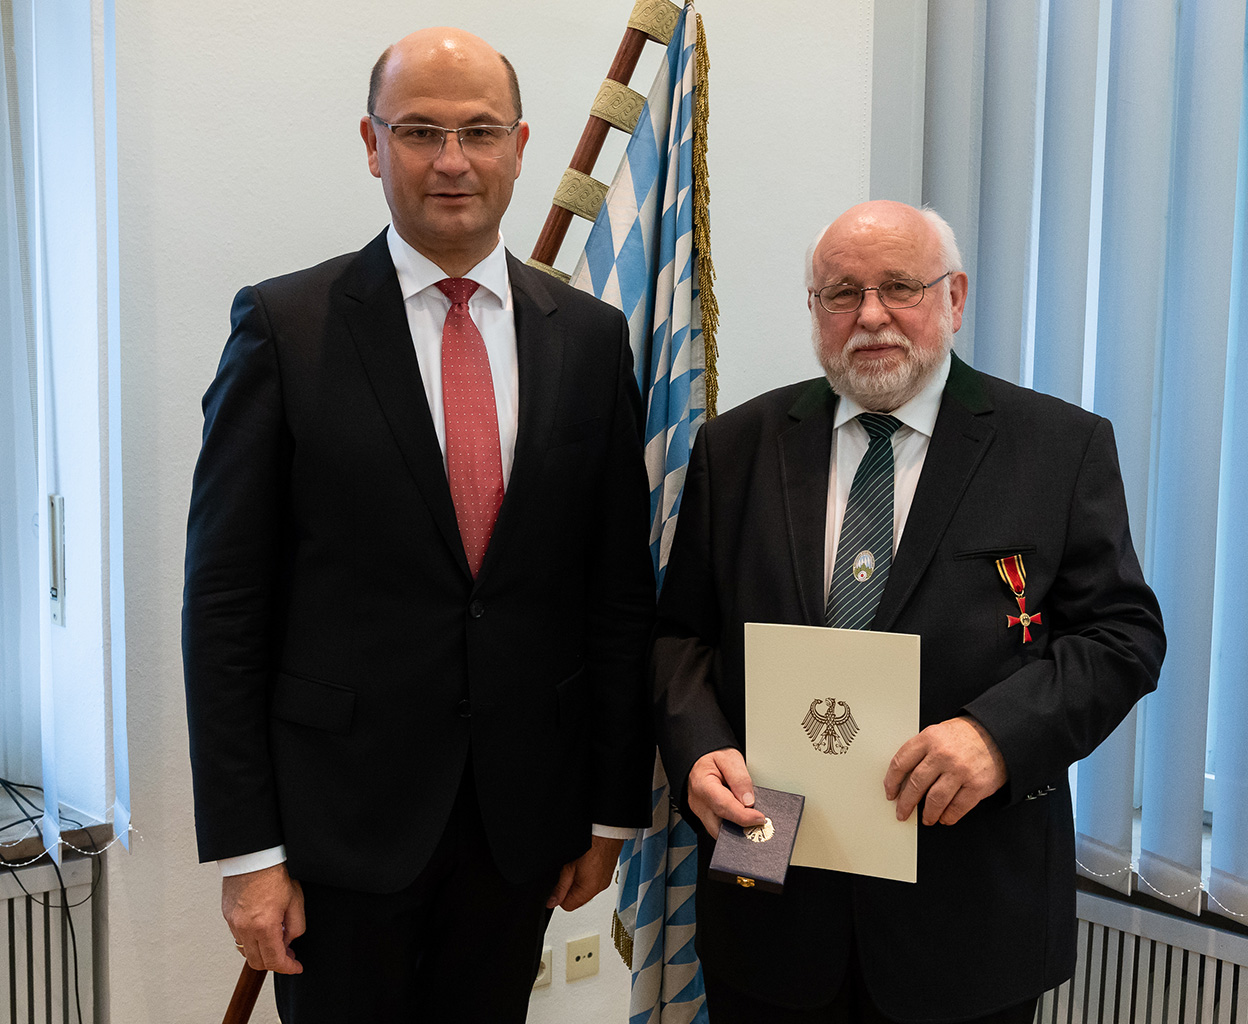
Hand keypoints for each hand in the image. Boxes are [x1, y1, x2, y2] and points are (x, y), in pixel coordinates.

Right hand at [222, 862, 305, 973]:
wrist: (254, 855)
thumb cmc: (275, 872)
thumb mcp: (296, 900)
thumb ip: (295, 926)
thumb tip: (289, 941)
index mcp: (264, 926)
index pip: (274, 960)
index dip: (288, 967)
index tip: (296, 966)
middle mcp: (244, 928)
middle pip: (257, 961)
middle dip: (275, 963)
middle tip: (289, 954)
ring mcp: (233, 922)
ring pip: (246, 950)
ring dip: (261, 951)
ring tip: (276, 938)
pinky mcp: (227, 915)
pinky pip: (238, 936)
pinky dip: (251, 938)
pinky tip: (262, 927)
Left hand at [547, 835, 624, 911]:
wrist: (606, 835)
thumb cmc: (590, 847)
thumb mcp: (569, 868)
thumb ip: (560, 888)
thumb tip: (552, 902)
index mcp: (588, 890)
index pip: (568, 906)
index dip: (560, 896)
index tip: (558, 884)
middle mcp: (598, 889)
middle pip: (578, 899)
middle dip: (569, 889)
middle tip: (568, 872)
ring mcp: (604, 883)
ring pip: (586, 891)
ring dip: (579, 883)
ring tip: (577, 866)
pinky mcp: (607, 876)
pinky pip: (594, 884)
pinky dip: (588, 878)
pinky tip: (586, 865)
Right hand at [687, 748, 766, 838]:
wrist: (701, 760)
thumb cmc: (713, 758)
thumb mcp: (729, 758)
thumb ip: (739, 778)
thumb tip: (748, 801)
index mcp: (702, 785)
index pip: (723, 806)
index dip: (743, 816)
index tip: (760, 818)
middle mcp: (698, 803)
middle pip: (718, 827)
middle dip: (739, 830)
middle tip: (758, 824)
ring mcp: (700, 812)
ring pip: (718, 832)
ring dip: (736, 830)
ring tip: (752, 821)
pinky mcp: (705, 817)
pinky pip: (718, 828)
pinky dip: (732, 827)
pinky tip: (744, 820)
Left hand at [884, 715, 1007, 824]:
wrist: (998, 734)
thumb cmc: (965, 735)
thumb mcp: (937, 733)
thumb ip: (921, 751)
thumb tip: (903, 777)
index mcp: (929, 738)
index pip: (901, 763)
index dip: (892, 781)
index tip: (890, 792)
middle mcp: (943, 755)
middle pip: (916, 784)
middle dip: (906, 803)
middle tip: (902, 811)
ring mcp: (960, 771)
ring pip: (935, 800)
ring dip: (927, 814)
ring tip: (926, 818)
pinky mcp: (976, 786)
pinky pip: (957, 808)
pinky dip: (948, 816)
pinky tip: (944, 817)